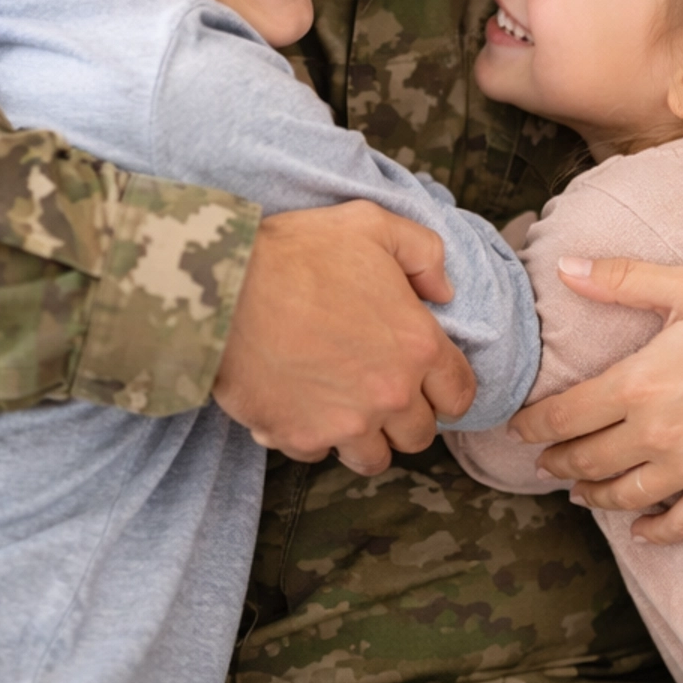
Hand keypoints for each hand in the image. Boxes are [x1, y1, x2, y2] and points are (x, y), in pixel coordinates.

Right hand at [212, 200, 475, 473]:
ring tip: (342, 408)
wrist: (222, 288)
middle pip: (420, 434)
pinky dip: (311, 435)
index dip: (446, 389)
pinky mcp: (299, 438)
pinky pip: (318, 453)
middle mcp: (389, 393)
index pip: (460, 394)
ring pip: (374, 458)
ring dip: (364, 437)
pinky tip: (297, 403)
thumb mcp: (371, 224)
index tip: (426, 381)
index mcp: (416, 344)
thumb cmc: (297, 253)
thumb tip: (443, 291)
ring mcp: (345, 423)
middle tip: (378, 389)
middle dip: (405, 416)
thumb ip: (423, 252)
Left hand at [510, 258, 682, 542]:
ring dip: (592, 496)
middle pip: (585, 459)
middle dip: (557, 462)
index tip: (517, 429)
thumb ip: (622, 281)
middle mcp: (654, 434)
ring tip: (578, 493)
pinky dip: (653, 531)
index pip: (565, 415)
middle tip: (544, 462)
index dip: (533, 425)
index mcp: (638, 383)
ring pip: (622, 495)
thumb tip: (565, 267)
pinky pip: (677, 523)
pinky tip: (640, 529)